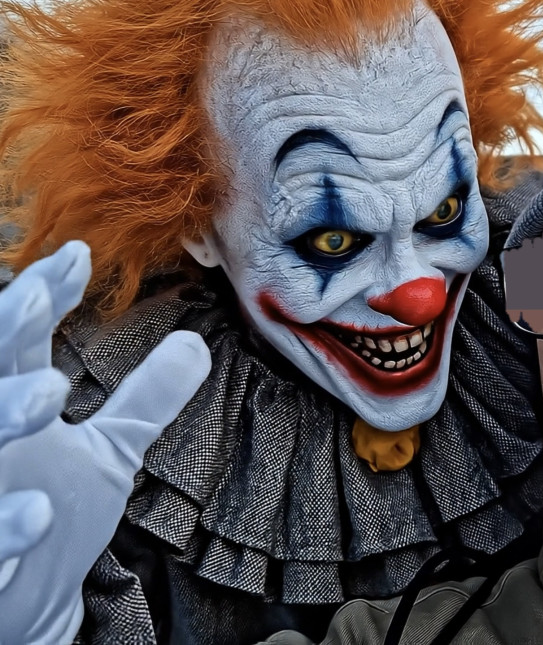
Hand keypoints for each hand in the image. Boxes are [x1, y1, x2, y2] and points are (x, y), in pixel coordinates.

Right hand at [0, 241, 211, 643]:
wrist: (20, 604)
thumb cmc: (53, 516)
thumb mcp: (106, 453)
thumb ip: (145, 399)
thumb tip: (195, 344)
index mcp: (9, 408)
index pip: (14, 340)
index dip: (42, 296)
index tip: (80, 255)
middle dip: (3, 335)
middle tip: (38, 299)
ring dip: (4, 413)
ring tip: (47, 390)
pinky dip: (7, 526)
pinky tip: (40, 512)